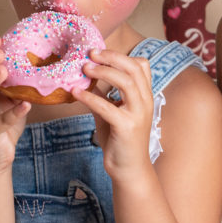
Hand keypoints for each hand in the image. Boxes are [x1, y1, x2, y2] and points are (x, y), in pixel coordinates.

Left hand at [72, 49, 154, 178]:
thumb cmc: (120, 140)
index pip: (141, 65)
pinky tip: (76, 93)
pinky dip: (90, 97)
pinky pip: (107, 106)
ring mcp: (138, 114)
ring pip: (126, 82)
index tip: (99, 52)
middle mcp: (145, 102)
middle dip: (111, 57)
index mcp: (145, 96)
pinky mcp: (127, 127)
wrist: (129, 169)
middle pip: (134, 68)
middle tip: (90, 54)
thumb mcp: (112, 112)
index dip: (120, 55)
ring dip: (103, 72)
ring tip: (85, 69)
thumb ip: (104, 96)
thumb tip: (86, 79)